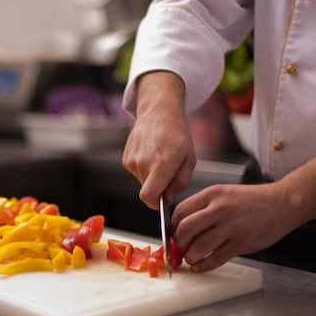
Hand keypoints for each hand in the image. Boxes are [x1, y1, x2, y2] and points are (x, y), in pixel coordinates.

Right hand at [122, 71, 195, 208]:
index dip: (154, 204)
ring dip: (152, 176)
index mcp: (162, 164)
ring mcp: (132, 161)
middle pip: (148, 190)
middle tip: (169, 169)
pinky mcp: (126, 159)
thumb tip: (168, 198)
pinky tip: (151, 153)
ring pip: (142, 181)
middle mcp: (143, 163)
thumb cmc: (177, 133)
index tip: (161, 202)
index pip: (149, 196)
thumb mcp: (189, 159)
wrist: (158, 111)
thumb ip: (180, 183)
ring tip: (160, 157)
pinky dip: (144, 168)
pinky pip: (136, 173)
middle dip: (159, 186)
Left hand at [171, 183, 296, 271]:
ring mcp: (232, 226)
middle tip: (179, 246)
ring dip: (190, 256)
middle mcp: (220, 209)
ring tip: (191, 257)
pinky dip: (203, 266)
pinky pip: (216, 258)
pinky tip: (199, 266)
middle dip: (178, 242)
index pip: (180, 211)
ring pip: (199, 246)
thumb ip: (202, 207)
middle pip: (185, 229)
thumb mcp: (223, 194)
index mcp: (212, 194)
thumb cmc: (250, 201)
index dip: (172, 226)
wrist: (282, 203)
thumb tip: (180, 227)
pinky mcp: (243, 242)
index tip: (172, 233)